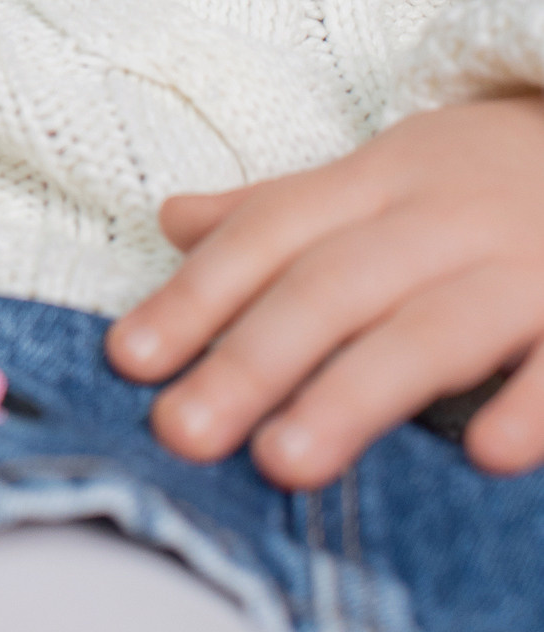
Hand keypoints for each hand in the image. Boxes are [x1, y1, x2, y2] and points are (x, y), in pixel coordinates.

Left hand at [105, 95, 543, 485]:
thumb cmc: (489, 173)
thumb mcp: (387, 169)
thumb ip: (284, 207)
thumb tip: (173, 222)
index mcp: (384, 180)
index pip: (272, 234)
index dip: (197, 295)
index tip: (127, 360)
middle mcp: (446, 219)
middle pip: (334, 285)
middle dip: (252, 359)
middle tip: (181, 434)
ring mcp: (528, 265)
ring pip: (431, 329)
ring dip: (354, 393)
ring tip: (282, 462)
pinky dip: (531, 404)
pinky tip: (484, 453)